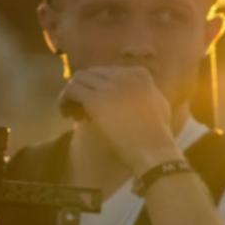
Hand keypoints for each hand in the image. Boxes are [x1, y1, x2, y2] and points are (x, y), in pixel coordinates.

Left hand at [58, 66, 178, 173]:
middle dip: (83, 90)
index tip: (94, 105)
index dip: (97, 88)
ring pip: (78, 80)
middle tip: (79, 110)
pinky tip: (68, 116)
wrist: (154, 151)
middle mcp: (123, 74)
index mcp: (139, 73)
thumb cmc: (158, 135)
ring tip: (72, 114)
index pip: (107, 72)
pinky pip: (71, 91)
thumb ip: (146, 92)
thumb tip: (132, 90)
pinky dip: (65, 101)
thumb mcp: (159, 105)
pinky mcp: (95, 100)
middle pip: (91, 74)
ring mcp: (109, 86)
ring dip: (72, 95)